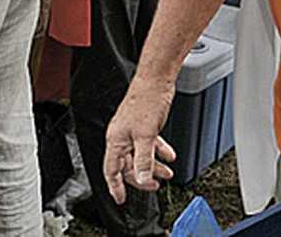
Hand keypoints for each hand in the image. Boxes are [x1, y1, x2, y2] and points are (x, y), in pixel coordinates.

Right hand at [103, 78, 177, 202]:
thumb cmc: (146, 101)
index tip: (121, 199)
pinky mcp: (143, 125)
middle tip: (154, 186)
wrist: (156, 80)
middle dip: (142, 177)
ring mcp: (133, 131)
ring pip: (141, 155)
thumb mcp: (146, 136)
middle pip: (128, 165)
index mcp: (116, 140)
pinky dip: (159, 151)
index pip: (112, 170)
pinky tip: (169, 155)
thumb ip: (144, 160)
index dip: (116, 187)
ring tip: (167, 173)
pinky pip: (149, 144)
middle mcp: (121, 136)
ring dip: (154, 165)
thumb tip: (143, 179)